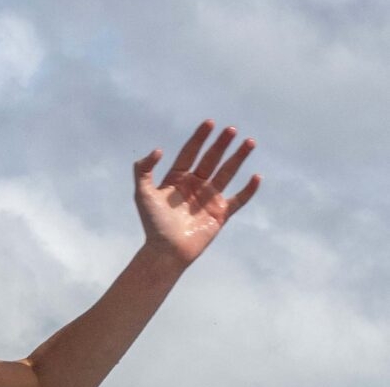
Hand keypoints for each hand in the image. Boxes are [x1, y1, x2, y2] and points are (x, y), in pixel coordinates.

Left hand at [133, 120, 260, 267]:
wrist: (165, 252)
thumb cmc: (153, 224)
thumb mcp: (142, 195)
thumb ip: (143, 171)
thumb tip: (157, 150)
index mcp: (177, 179)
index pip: (190, 153)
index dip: (199, 138)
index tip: (210, 123)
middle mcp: (194, 186)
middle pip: (211, 159)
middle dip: (221, 144)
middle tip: (231, 130)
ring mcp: (208, 199)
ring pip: (227, 173)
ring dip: (238, 157)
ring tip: (249, 142)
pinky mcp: (220, 214)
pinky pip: (238, 200)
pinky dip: (248, 190)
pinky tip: (256, 177)